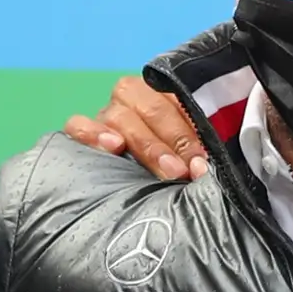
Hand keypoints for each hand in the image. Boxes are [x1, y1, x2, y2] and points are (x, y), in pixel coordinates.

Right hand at [60, 74, 211, 182]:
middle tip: (187, 171)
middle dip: (174, 140)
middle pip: (151, 107)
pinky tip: (112, 147)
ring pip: (119, 114)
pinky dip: (92, 132)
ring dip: (145, 143)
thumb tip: (215, 163)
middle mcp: (135, 100)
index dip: (191, 128)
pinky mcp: (83, 134)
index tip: (202, 160)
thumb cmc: (178, 166)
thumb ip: (205, 150)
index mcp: (166, 95)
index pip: (177, 97)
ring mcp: (108, 115)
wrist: (138, 196)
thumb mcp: (196, 153)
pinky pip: (77, 124)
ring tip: (165, 169)